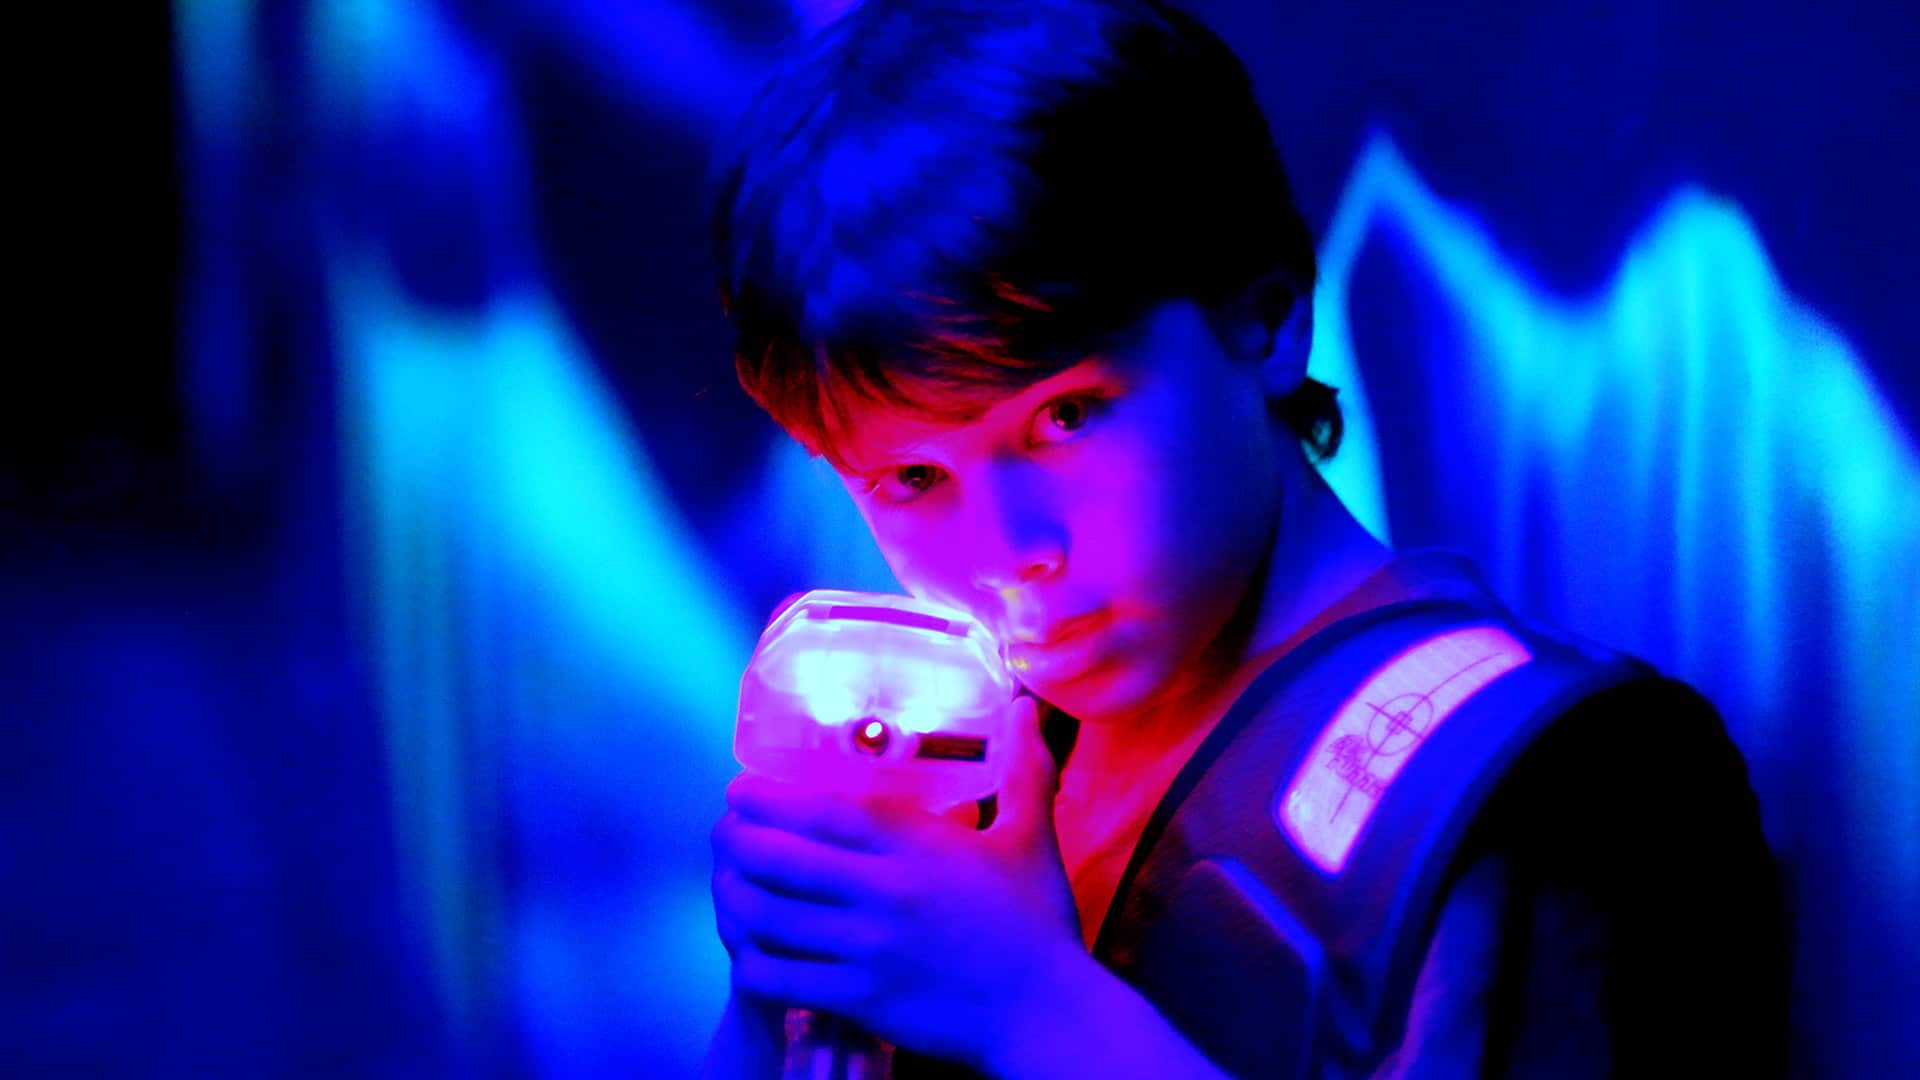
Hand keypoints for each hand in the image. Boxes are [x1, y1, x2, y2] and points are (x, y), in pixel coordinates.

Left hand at [709, 695, 1082, 1067]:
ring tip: (724, 887)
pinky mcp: (861, 999)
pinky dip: (749, 962)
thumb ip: (1024, 771)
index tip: (740, 788)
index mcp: (917, 843)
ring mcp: (868, 948)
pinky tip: (745, 952)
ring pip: (768, 917)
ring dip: (733, 898)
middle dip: (735, 841)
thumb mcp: (1031, 839)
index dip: (767, 796)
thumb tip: (1026, 708)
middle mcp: (884, 890)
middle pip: (779, 856)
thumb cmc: (1036, 923)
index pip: (822, 807)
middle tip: (724, 835)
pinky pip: (780, 978)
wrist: (1046, 1013)